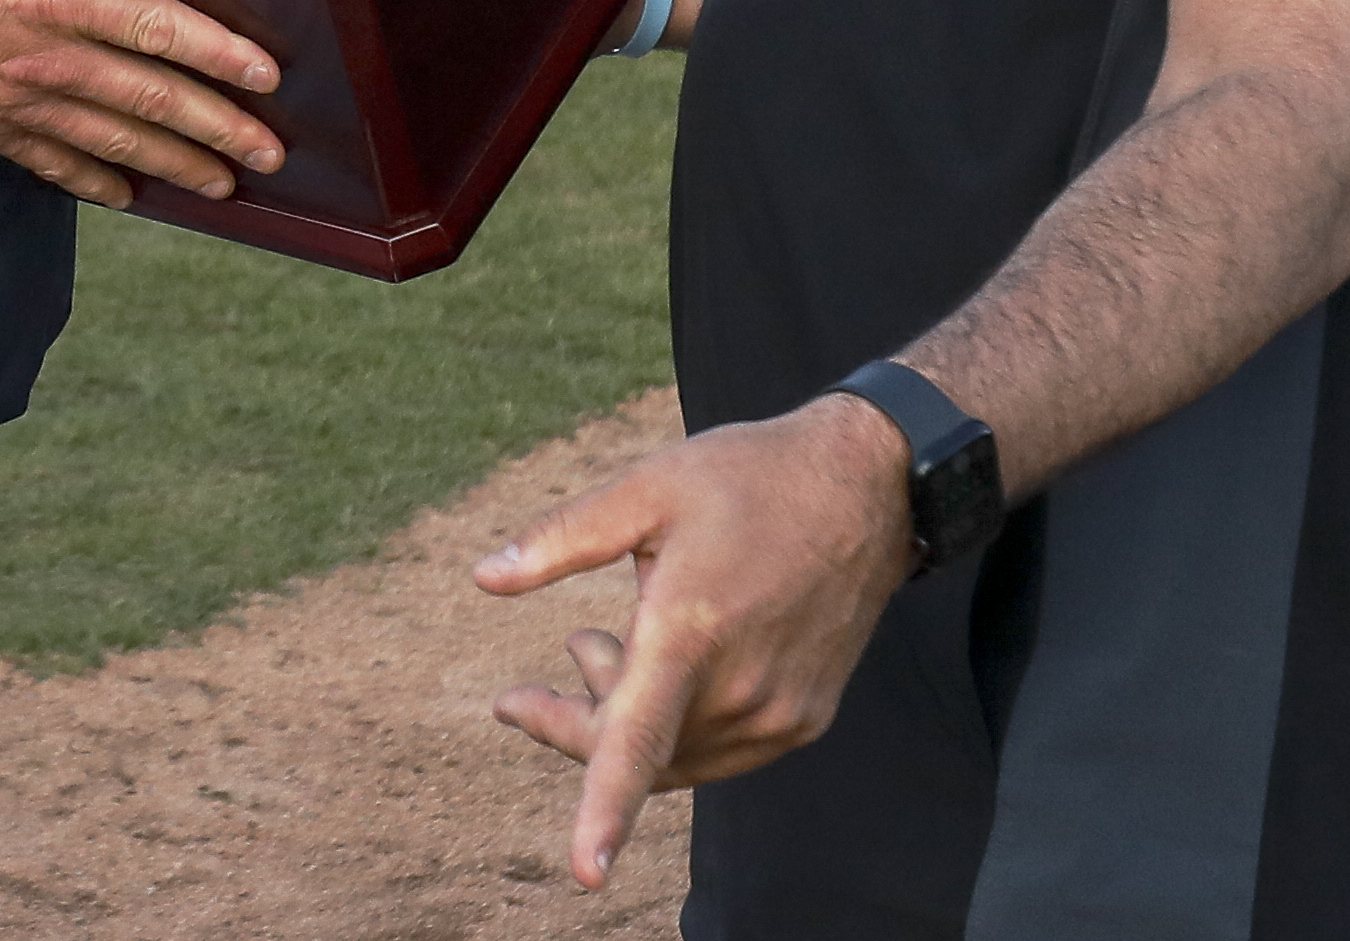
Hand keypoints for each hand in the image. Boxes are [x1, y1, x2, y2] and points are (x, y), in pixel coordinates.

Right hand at [0, 0, 286, 206]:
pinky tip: (128, 196)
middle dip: (216, 128)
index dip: (215, 52)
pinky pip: (54, 163)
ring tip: (224, 185)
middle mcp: (47, 57)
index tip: (266, 74)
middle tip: (270, 152)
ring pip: (113, 140)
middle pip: (150, 99)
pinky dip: (96, 181)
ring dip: (174, 164)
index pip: (153, 26)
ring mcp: (21, 100)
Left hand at [476, 393, 915, 888]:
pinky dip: (678, 722)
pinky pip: (718, 749)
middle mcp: (739, 688)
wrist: (867, 487)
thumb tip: (483, 577)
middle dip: (573, 717)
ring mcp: (779, 713)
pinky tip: (673, 661)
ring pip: (674, 757)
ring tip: (603, 640)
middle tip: (565, 649)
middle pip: (632, 750)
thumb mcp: (648, 488)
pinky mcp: (805, 720)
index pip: (637, 742)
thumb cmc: (748, 478)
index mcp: (690, 630)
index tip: (586, 871)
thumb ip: (562, 539)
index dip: (605, 811)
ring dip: (626, 714)